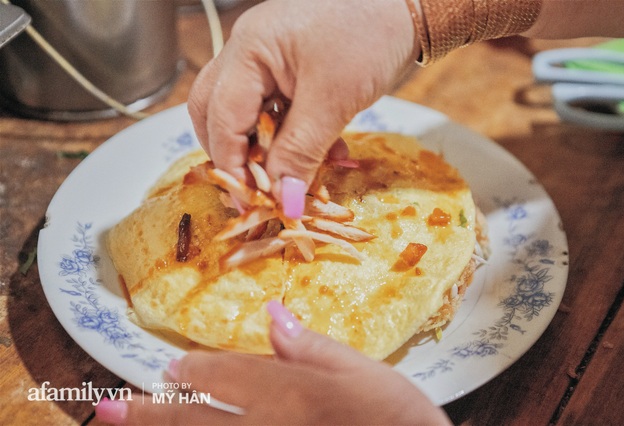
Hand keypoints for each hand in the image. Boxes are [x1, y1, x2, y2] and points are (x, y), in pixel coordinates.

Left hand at [95, 302, 450, 424]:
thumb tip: (274, 314)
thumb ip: (311, 347)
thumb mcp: (362, 371)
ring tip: (118, 425)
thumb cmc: (395, 416)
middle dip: (149, 415)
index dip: (195, 374)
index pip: (229, 378)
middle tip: (106, 410)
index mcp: (291, 392)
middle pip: (198, 422)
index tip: (169, 371)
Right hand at [188, 0, 417, 214]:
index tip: (252, 204)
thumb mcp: (333, 99)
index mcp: (248, 51)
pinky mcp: (292, 68)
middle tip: (258, 189)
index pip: (221, 119)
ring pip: (248, 115)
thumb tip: (284, 202)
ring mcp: (268, 59)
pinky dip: (293, 137)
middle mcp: (248, 52)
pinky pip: (278, 109)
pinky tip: (323, 153)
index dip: (233, 166)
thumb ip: (301, 152)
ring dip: (269, 151)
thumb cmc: (371, 34)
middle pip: (217, 113)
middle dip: (235, 156)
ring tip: (295, 176)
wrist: (408, 2)